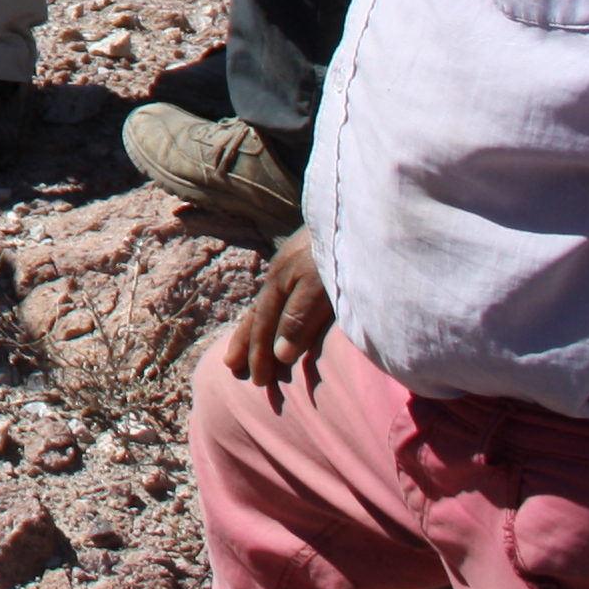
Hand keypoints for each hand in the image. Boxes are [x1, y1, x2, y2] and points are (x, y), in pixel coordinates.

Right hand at [220, 228, 334, 392]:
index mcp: (282, 282)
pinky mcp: (307, 258)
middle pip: (260, 313)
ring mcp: (293, 264)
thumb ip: (301, 317)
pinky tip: (276, 310)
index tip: (255, 380)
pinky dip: (272, 310)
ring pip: (268, 301)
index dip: (259, 352)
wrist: (356, 208)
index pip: (265, 325)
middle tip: (232, 367)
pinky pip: (281, 293)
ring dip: (256, 326)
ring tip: (245, 343)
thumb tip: (279, 354)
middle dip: (247, 341)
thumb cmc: (341, 248)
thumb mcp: (321, 285)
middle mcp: (282, 274)